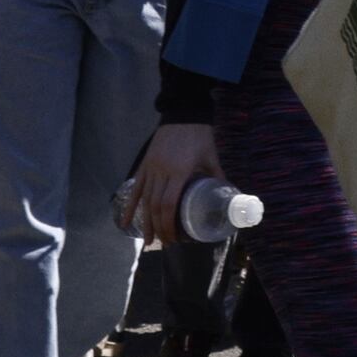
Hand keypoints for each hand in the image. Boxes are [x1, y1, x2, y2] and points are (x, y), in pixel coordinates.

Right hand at [120, 118, 226, 248]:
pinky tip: (126, 222)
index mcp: (179, 171)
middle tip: (165, 243)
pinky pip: (136, 188)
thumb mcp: (211, 157)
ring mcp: (151, 168)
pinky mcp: (145, 165)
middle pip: (156, 207)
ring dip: (145, 222)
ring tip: (148, 240)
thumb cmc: (200, 136)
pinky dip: (130, 206)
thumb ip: (218, 177)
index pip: (170, 205)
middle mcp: (162, 171)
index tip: (173, 239)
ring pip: (145, 200)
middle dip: (159, 228)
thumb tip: (231, 195)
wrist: (183, 112)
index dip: (169, 224)